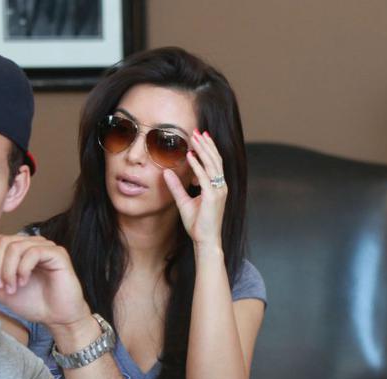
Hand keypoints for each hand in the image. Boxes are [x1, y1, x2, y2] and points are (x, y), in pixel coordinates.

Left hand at [0, 234, 89, 329]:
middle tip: (0, 285)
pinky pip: (33, 252)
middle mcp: (31, 244)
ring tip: (12, 287)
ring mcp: (45, 247)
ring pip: (15, 247)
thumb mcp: (2, 290)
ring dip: (8, 270)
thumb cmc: (34, 303)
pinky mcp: (57, 253)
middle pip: (2, 242)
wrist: (57, 317)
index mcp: (18, 249)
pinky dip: (22, 269)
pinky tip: (23, 282)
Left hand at [163, 130, 226, 249]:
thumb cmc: (198, 224)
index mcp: (217, 187)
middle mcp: (220, 186)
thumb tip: (167, 173)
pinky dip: (197, 165)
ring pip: (212, 165)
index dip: (208, 149)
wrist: (206, 240)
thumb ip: (176, 187)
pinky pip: (205, 177)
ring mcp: (218, 191)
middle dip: (206, 144)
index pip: (214, 163)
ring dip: (202, 150)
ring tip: (194, 138)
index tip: (199, 137)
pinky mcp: (213, 197)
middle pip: (215, 159)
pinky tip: (190, 155)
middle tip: (197, 131)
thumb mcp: (184, 202)